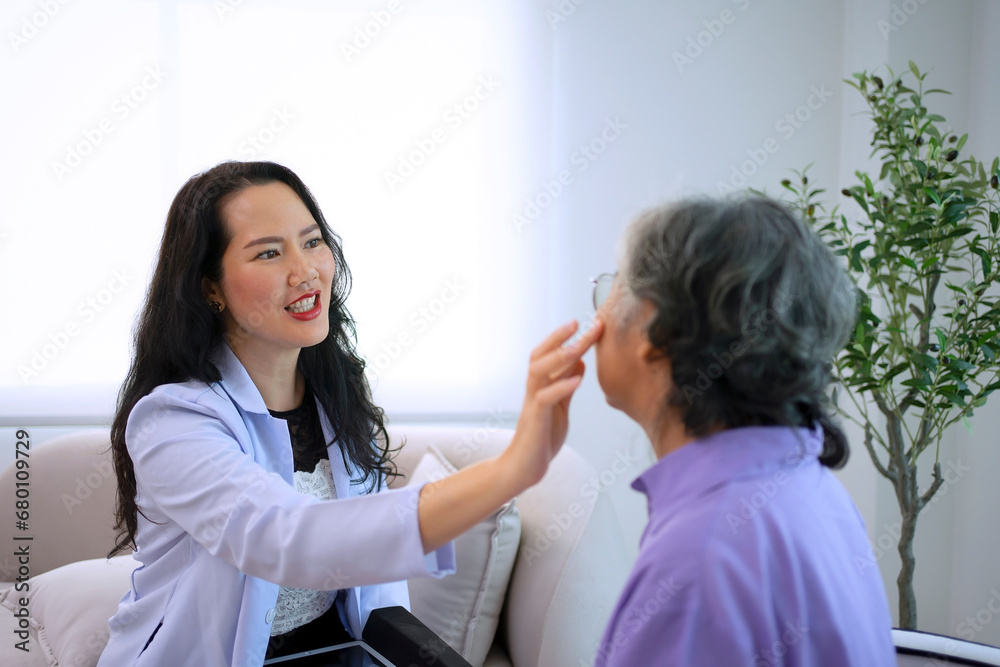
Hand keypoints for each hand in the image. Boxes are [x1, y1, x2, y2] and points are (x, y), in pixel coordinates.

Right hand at [504, 319, 604, 488]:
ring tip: (578, 346)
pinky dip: (561, 387)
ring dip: (559, 356)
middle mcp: (534, 389)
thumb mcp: (560, 408)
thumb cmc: (541, 437)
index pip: (550, 354)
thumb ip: (567, 387)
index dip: (567, 338)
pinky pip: (545, 398)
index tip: (590, 324)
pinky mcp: (535, 419)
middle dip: (561, 337)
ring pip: (539, 371)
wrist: (524, 467)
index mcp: (541, 386)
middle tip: (581, 323)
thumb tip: (580, 363)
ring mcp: (533, 403)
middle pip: (541, 355)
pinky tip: (578, 380)